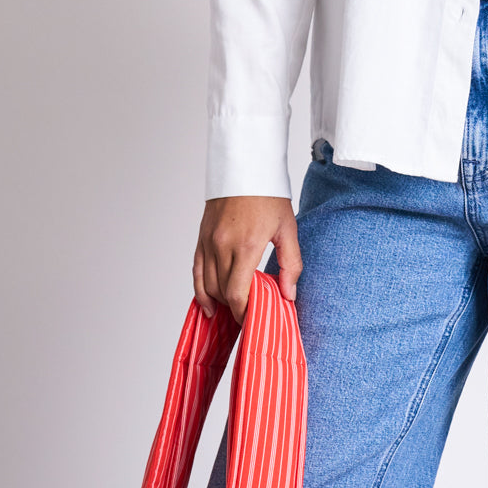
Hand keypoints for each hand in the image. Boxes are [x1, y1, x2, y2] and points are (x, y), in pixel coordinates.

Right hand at [193, 195, 301, 324]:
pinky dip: (200, 291)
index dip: (244, 313)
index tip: (254, 321)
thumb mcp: (288, 227)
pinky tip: (209, 305)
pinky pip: (196, 271)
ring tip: (233, 311)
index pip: (238, 294)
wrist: (246, 167)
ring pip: (208, 285)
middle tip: (249, 317)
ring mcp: (209, 242)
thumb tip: (288, 295)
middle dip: (235, 309)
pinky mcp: (201, 237)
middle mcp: (223, 246)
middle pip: (223, 292)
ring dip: (220, 301)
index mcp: (246, 246)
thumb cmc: (269, 195)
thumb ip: (291, 263)